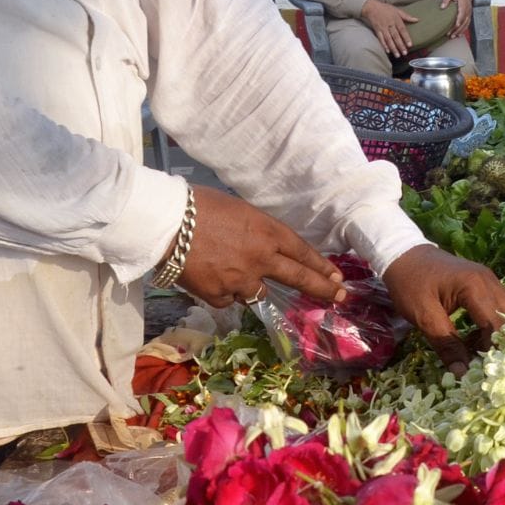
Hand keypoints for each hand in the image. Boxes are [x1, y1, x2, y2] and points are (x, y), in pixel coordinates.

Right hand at [175, 185, 346, 308]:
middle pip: (298, 278)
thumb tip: (261, 247)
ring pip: (258, 292)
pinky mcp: (219, 296)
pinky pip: (228, 298)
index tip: (336, 276)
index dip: (320, 266)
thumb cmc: (199, 206)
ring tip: (230, 271)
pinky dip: (223, 291)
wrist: (165, 224)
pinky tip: (208, 276)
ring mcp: (241, 281)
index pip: (302, 252)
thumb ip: (256, 232)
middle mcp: (261, 259)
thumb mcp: (238, 211)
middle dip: (322, 289)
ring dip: (252, 286)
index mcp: (268, 232)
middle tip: (339, 297)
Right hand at [360, 0, 419, 56]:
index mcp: (396, 19)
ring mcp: (383, 28)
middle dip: (400, 45)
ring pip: (389, 39)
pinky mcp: (377, 30)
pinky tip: (387, 51)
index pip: (402, 30)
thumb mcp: (397, 10)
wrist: (372, 7)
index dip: (406, 38)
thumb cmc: (386, 8)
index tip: (410, 45)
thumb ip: (407, 16)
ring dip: (393, 48)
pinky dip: (384, 45)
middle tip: (405, 53)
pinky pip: (381, 39)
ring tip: (397, 55)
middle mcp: (390, 24)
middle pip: (396, 36)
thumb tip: (417, 20)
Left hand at [382, 245, 504, 373]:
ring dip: (499, 335)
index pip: (497, 326)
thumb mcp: (423, 315)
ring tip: (479, 354)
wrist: (402, 252)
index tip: (483, 373)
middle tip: (488, 365)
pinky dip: (492, 326)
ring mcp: (490, 280)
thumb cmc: (409, 282)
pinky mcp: (485, 284)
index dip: (493, 351)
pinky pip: (499, 308)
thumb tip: (463, 373)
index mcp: (475, 287)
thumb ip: (446, 344)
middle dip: (504, 343)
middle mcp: (490, 281)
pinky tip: (474, 340)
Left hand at [441, 0, 473, 36]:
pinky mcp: (468, 14)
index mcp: (464, 4)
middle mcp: (468, 9)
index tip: (456, 25)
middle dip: (458, 29)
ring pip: (466, 24)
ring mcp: (469, 12)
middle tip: (450, 35)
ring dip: (460, 31)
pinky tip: (459, 35)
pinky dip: (463, 30)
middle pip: (464, 21)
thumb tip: (442, 7)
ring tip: (453, 37)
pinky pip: (467, 24)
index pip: (462, 13)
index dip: (459, 20)